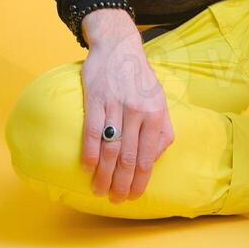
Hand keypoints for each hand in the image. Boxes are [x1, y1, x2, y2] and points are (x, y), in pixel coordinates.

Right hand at [78, 9, 173, 202]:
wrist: (119, 47)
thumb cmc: (140, 79)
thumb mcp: (160, 101)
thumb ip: (162, 129)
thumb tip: (156, 158)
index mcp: (155, 115)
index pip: (148, 156)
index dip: (140, 180)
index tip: (133, 197)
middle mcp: (137, 111)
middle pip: (129, 157)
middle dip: (121, 183)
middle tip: (114, 200)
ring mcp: (116, 104)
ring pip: (111, 147)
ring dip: (104, 174)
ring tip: (99, 190)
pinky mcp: (96, 97)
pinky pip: (92, 129)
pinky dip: (89, 151)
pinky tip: (87, 167)